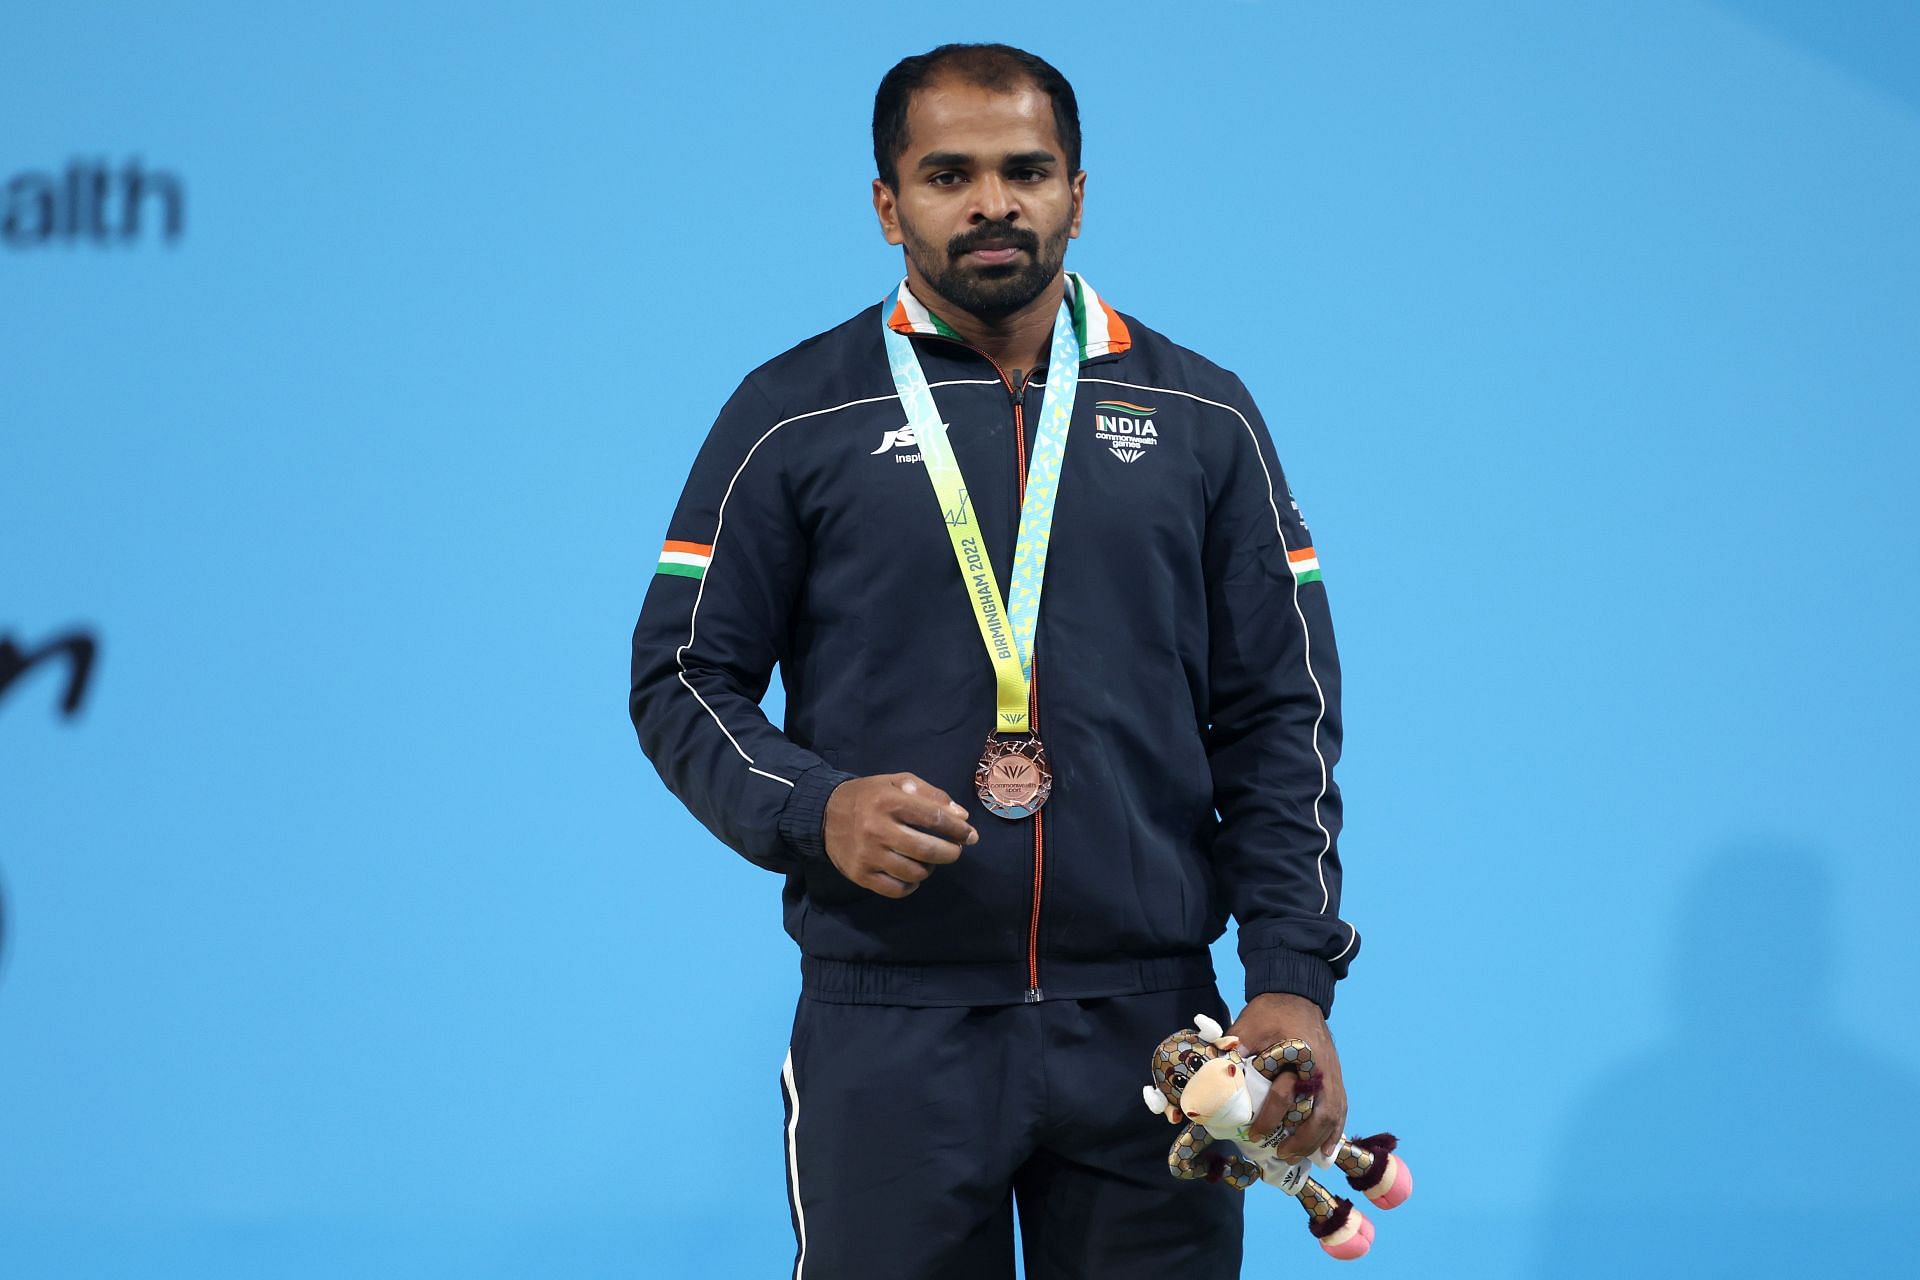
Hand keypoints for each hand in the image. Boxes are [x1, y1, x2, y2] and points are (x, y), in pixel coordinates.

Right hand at [822, 773, 977, 898]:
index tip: (971, 835)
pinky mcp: (860, 875)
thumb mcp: (897, 782)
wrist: (824, 812)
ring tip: (928, 860)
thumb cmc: (868, 796)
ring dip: (930, 868)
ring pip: (915, 872)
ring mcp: (868, 855)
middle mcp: (878, 829)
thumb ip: (930, 795)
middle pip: (927, 850)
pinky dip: (911, 885)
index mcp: (889, 801)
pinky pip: (896, 890)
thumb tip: (962, 816)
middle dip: (950, 852)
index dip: (958, 829)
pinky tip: (912, 875)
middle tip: (955, 851)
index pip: (934, 818)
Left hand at [1228, 992, 1346, 1161]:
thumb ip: (1232, 1051)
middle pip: (1319, 1114)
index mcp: (1300, 1056)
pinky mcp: (1336, 1077)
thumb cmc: (1270, 1012)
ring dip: (1318, 1140)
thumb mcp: (1247, 1026)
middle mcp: (1322, 1069)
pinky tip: (1327, 1148)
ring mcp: (1333, 1074)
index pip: (1286, 1094)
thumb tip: (1210, 1080)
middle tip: (1281, 1153)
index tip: (1254, 1133)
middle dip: (1301, 1139)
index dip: (1269, 1117)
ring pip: (1333, 1115)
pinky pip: (1340, 1108)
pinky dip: (1335, 1130)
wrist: (1295, 995)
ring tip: (1300, 1157)